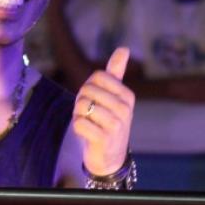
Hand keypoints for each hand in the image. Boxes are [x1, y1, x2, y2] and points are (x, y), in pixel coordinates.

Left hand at [73, 47, 134, 174]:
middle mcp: (125, 109)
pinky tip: (86, 134)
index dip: (88, 87)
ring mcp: (116, 125)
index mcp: (127, 95)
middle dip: (81, 101)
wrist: (110, 156)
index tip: (94, 99)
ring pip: (82, 105)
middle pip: (87, 90)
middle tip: (89, 114)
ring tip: (88, 123)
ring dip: (78, 115)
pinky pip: (79, 123)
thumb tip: (124, 48)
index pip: (97, 76)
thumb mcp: (113, 96)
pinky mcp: (104, 139)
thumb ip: (116, 72)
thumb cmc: (108, 121)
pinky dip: (77, 128)